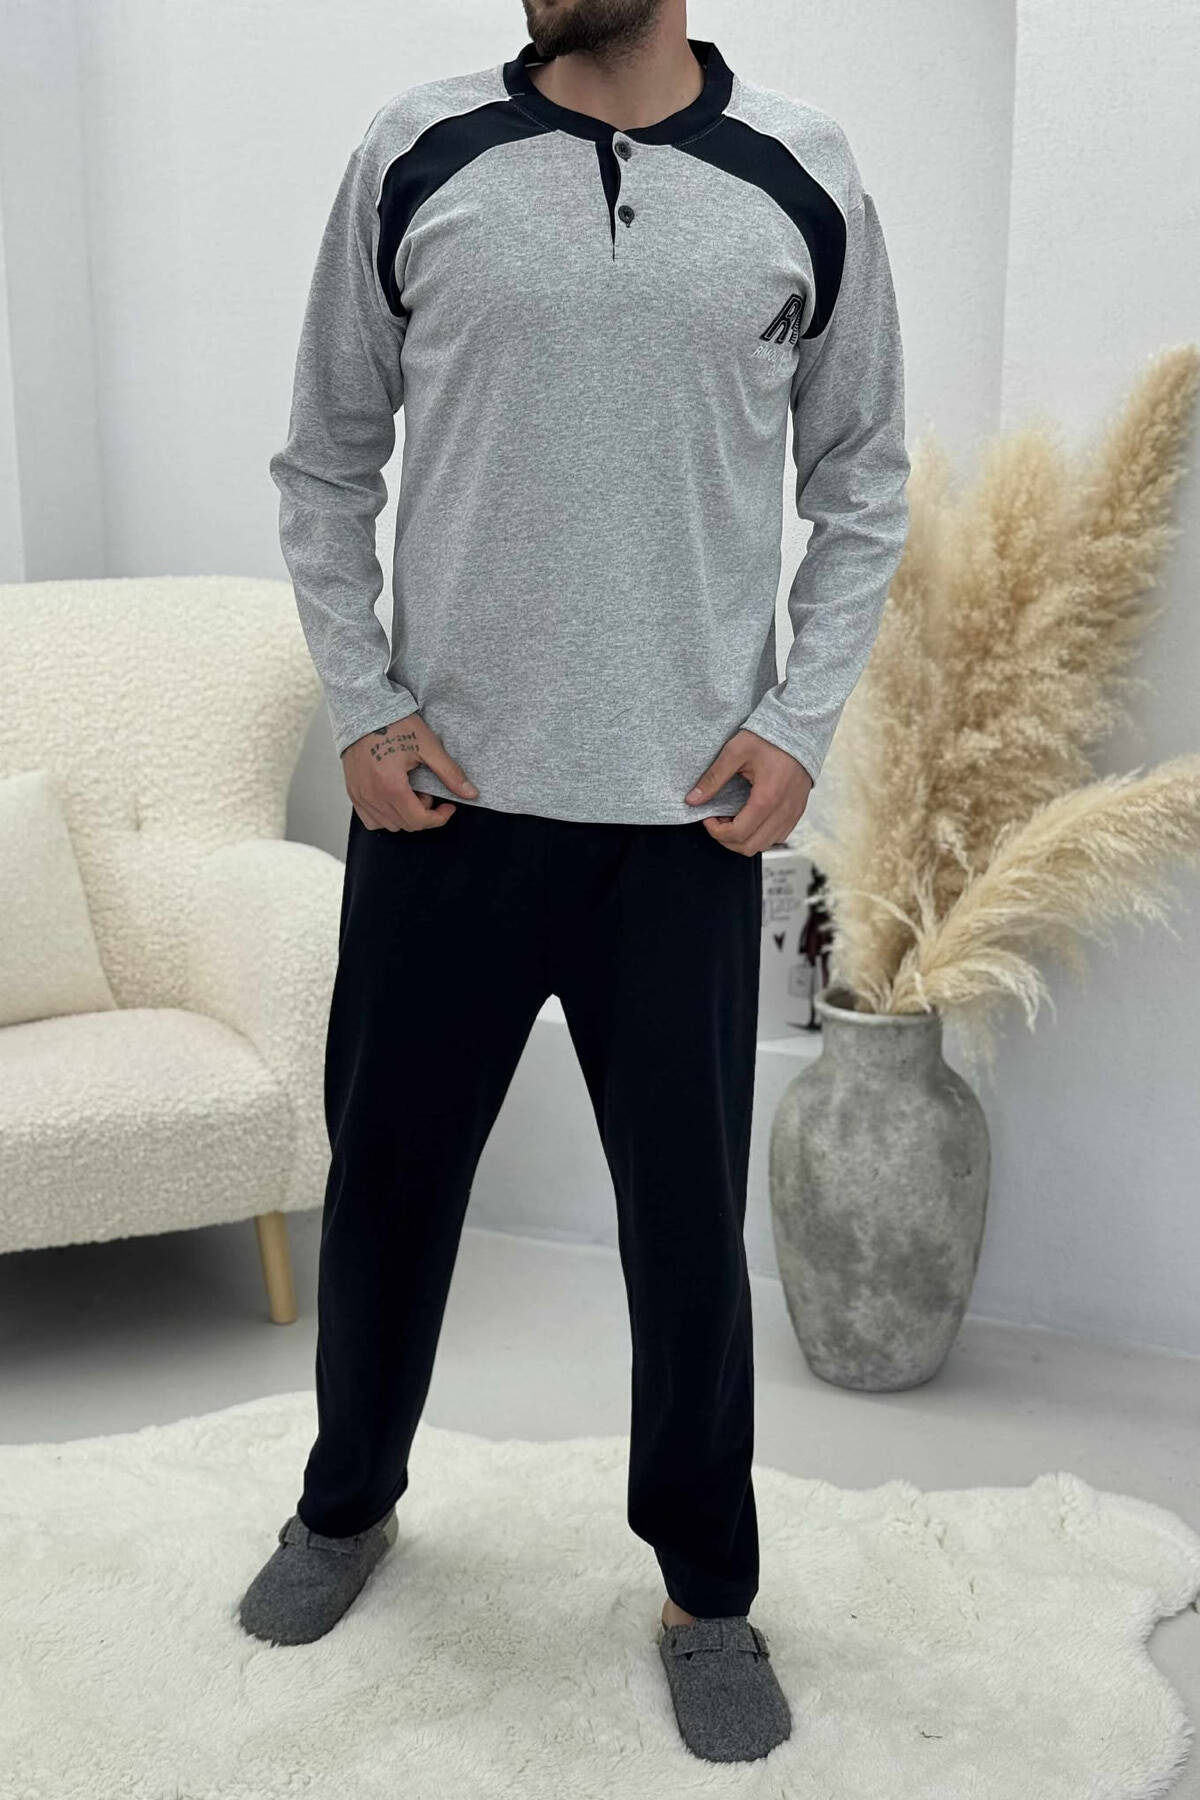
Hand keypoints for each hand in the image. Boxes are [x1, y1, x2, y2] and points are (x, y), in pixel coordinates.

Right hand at [342, 713, 477, 830]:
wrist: (366, 711)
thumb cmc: (395, 724)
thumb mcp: (428, 746)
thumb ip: (450, 773)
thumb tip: (471, 793)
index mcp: (391, 786)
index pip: (418, 820)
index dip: (439, 818)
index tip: (448, 807)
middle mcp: (372, 795)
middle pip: (405, 825)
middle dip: (423, 813)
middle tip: (427, 790)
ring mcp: (360, 796)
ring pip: (389, 824)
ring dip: (405, 815)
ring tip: (410, 791)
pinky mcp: (353, 793)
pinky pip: (370, 819)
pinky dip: (386, 816)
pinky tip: (394, 798)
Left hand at [684, 729, 812, 854]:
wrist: (799, 730)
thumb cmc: (767, 738)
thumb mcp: (735, 752)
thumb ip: (713, 778)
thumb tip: (692, 800)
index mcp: (767, 798)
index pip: (737, 834)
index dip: (716, 831)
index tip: (708, 817)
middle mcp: (783, 811)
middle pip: (749, 847)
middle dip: (727, 839)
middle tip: (718, 819)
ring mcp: (793, 814)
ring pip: (764, 845)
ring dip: (743, 839)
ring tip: (733, 818)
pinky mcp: (797, 812)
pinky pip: (778, 837)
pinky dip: (760, 835)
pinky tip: (750, 818)